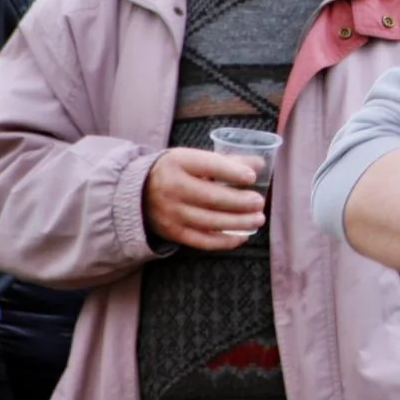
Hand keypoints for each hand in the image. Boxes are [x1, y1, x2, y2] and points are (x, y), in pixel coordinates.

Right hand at [144, 148, 266, 250]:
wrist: (139, 192)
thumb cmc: (178, 171)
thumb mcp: (195, 158)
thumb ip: (227, 161)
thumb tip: (260, 165)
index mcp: (178, 162)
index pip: (209, 166)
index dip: (232, 172)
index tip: (252, 177)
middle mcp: (172, 188)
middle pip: (212, 198)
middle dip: (240, 202)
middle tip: (259, 202)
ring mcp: (171, 213)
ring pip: (210, 221)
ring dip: (239, 223)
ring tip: (258, 219)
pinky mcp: (173, 232)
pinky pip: (202, 240)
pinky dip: (225, 241)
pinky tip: (242, 236)